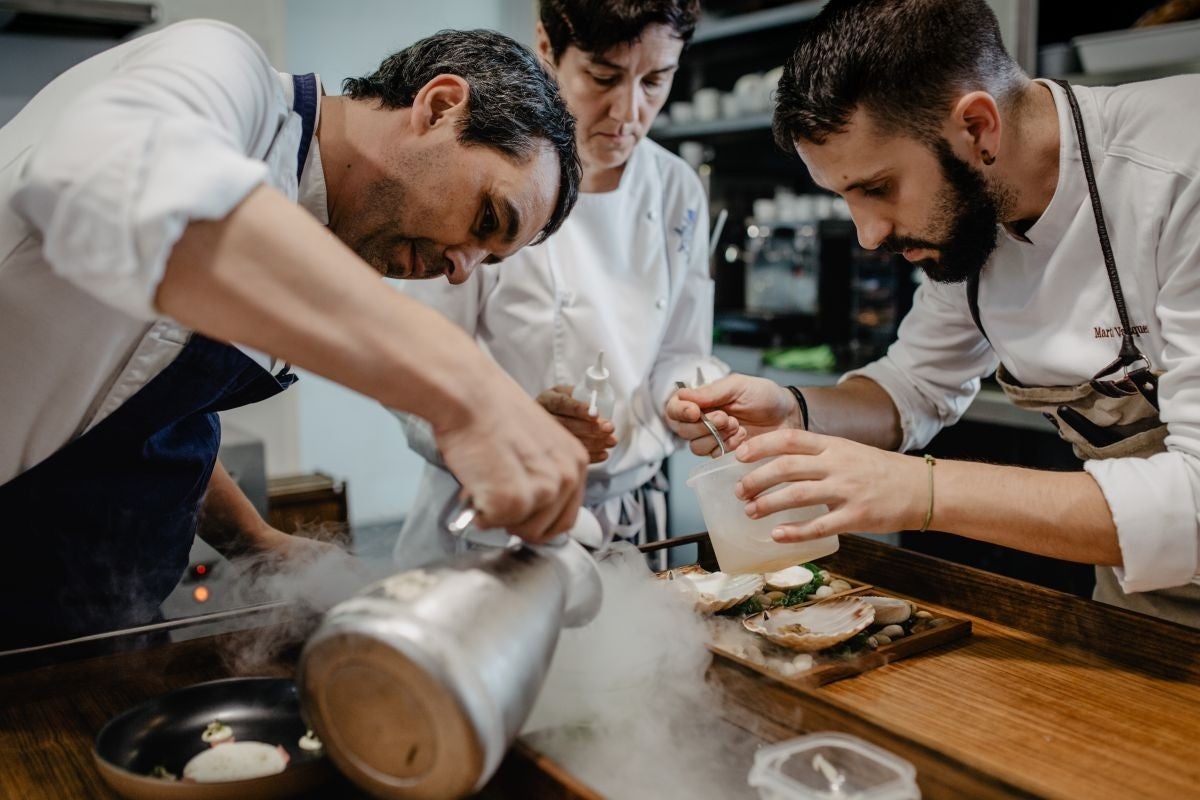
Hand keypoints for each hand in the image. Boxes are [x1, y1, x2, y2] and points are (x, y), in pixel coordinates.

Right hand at [436, 374, 587, 543]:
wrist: (470, 395)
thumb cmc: (492, 412)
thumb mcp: (539, 444)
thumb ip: (545, 475)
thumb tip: (535, 507)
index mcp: (576, 462)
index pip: (564, 518)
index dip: (536, 520)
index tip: (518, 511)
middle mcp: (566, 477)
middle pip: (543, 531)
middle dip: (515, 519)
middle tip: (495, 488)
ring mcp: (543, 490)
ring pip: (520, 531)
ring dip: (497, 515)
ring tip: (486, 481)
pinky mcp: (514, 499)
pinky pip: (493, 525)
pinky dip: (478, 512)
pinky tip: (475, 484)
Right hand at [536, 385, 616, 462]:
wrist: (551, 416)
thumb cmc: (565, 402)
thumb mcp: (568, 392)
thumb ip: (581, 394)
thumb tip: (598, 403)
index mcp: (547, 399)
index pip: (561, 403)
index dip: (578, 409)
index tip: (596, 414)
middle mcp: (543, 418)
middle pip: (565, 424)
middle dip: (590, 427)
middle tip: (608, 428)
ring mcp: (546, 436)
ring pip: (569, 441)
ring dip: (593, 442)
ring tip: (611, 441)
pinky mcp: (554, 450)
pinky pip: (572, 455)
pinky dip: (590, 455)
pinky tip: (603, 454)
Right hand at [666, 373, 795, 455]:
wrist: (788, 416)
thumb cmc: (764, 396)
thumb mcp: (738, 386)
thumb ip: (710, 392)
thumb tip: (683, 395)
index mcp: (701, 399)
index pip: (674, 407)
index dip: (680, 411)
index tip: (695, 412)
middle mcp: (702, 419)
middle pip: (682, 430)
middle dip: (704, 425)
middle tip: (727, 418)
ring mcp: (712, 437)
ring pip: (695, 446)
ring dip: (716, 437)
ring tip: (737, 426)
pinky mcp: (724, 453)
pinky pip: (713, 456)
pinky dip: (727, 447)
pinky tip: (742, 437)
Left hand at [733, 429, 926, 540]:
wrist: (922, 489)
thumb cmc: (881, 471)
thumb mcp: (849, 452)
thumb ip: (819, 455)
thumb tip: (779, 464)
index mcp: (834, 445)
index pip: (789, 439)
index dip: (760, 445)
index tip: (738, 455)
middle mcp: (837, 464)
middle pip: (786, 467)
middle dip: (756, 479)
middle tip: (740, 491)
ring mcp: (847, 491)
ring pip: (797, 495)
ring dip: (768, 504)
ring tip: (751, 511)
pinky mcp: (856, 517)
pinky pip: (819, 526)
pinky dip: (795, 532)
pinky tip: (777, 535)